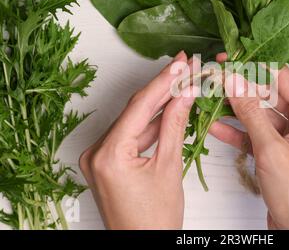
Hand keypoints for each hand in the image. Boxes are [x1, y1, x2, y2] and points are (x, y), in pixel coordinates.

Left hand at [79, 51, 193, 229]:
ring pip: (134, 121)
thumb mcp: (169, 167)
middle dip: (163, 88)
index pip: (140, 107)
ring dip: (159, 105)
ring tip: (182, 83)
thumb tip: (185, 95)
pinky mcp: (107, 161)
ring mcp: (100, 157)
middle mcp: (97, 153)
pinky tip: (170, 108)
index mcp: (109, 155)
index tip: (182, 63)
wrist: (142, 244)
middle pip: (135, 110)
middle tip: (184, 67)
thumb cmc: (154, 220)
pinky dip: (151, 124)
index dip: (164, 81)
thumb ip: (174, 126)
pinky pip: (131, 135)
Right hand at [210, 64, 288, 229]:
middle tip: (214, 79)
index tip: (228, 60)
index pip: (280, 79)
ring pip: (259, 116)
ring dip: (235, 110)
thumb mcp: (272, 149)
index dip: (252, 67)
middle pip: (268, 96)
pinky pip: (256, 136)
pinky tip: (216, 126)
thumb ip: (251, 113)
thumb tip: (235, 82)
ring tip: (209, 99)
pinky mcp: (278, 155)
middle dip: (240, 88)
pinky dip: (237, 133)